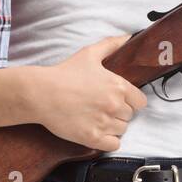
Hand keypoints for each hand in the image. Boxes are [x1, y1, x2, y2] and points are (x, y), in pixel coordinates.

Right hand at [31, 34, 147, 150]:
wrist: (41, 93)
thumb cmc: (64, 73)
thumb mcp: (90, 54)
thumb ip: (111, 45)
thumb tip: (128, 37)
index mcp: (118, 86)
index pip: (140, 102)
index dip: (131, 101)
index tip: (120, 100)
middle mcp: (114, 105)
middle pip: (129, 116)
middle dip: (119, 113)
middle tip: (103, 108)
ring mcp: (104, 122)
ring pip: (121, 130)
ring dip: (113, 126)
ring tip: (97, 119)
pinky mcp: (92, 137)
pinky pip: (113, 144)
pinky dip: (108, 141)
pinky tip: (97, 132)